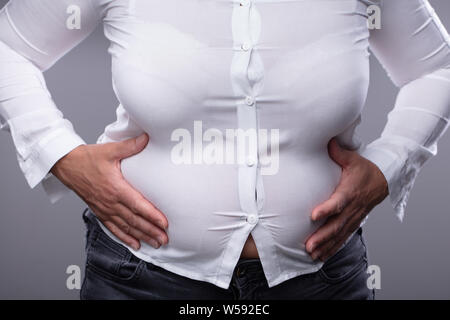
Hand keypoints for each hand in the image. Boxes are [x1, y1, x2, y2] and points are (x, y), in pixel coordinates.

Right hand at [50, 133, 168, 250]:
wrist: (67, 165)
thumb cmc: (88, 158)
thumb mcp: (110, 150)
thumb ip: (130, 146)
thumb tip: (146, 137)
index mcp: (115, 188)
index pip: (137, 205)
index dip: (152, 215)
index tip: (164, 223)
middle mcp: (110, 202)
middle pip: (134, 220)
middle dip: (151, 231)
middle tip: (165, 239)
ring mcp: (104, 209)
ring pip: (126, 227)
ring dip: (142, 236)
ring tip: (156, 243)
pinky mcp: (100, 211)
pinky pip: (113, 228)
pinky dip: (125, 237)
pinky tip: (135, 244)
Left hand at [305, 137, 388, 261]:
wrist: (385, 180)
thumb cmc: (365, 169)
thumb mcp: (354, 159)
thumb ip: (339, 152)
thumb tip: (328, 141)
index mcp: (350, 191)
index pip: (338, 202)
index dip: (327, 209)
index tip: (314, 216)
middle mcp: (352, 207)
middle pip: (337, 224)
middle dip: (323, 237)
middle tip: (309, 245)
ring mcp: (354, 217)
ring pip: (340, 234)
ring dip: (326, 245)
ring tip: (313, 254)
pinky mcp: (354, 222)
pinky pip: (343, 237)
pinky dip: (333, 247)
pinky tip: (322, 256)